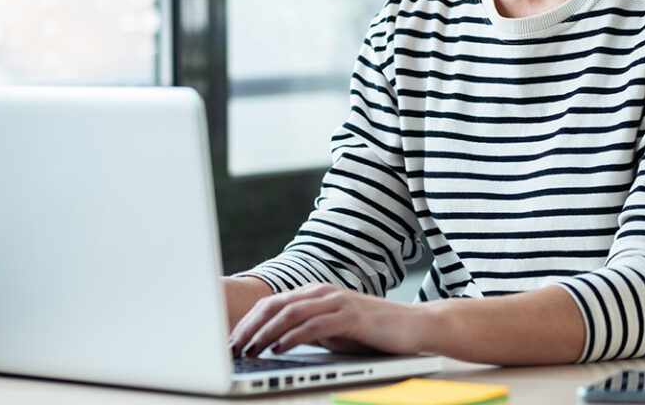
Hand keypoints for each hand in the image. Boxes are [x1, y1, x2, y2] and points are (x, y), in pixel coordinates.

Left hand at [228, 283, 434, 357]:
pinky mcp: (351, 316)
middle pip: (274, 305)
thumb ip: (306, 331)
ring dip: (264, 334)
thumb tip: (274, 342)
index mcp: (315, 294)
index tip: (229, 342)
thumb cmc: (373, 332)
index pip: (271, 304)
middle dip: (248, 328)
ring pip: (289, 314)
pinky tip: (278, 349)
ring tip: (248, 351)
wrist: (415, 326)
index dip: (246, 323)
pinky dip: (292, 337)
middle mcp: (323, 293)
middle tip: (230, 349)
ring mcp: (337, 302)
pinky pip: (314, 325)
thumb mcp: (332, 332)